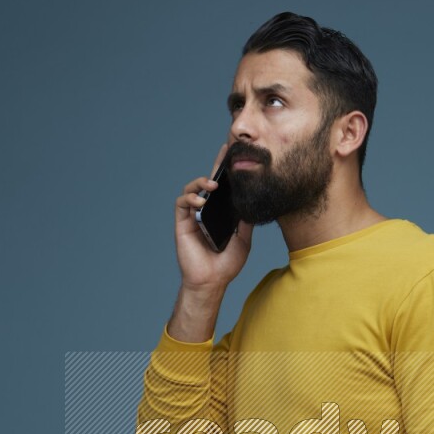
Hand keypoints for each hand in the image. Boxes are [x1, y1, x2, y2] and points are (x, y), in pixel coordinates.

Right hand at [174, 142, 253, 290]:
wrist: (212, 281)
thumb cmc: (226, 264)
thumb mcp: (243, 241)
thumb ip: (245, 222)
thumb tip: (251, 202)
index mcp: (220, 214)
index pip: (224, 190)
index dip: (226, 172)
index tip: (234, 156)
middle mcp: (206, 212)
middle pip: (208, 184)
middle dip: (216, 167)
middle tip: (225, 152)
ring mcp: (193, 216)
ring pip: (192, 189)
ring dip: (201, 182)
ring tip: (212, 185)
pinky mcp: (183, 223)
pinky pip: (182, 203)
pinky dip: (190, 198)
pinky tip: (201, 201)